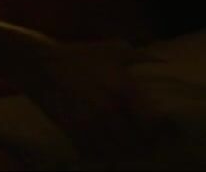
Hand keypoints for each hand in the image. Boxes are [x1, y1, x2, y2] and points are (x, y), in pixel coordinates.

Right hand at [19, 41, 170, 162]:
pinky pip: (94, 153)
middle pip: (137, 143)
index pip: (153, 124)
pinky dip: (103, 155)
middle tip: (148, 147)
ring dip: (125, 154)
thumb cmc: (79, 55)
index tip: (162, 133)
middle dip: (144, 147)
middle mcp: (110, 110)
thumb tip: (164, 62)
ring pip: (117, 152)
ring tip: (128, 151)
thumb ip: (141, 57)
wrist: (41, 64)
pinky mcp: (72, 131)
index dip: (160, 132)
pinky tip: (107, 150)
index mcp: (124, 90)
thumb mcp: (113, 50)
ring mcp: (90, 124)